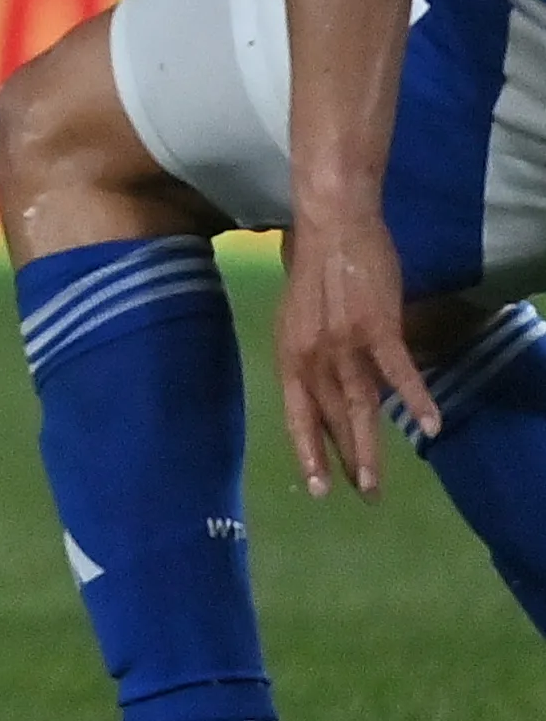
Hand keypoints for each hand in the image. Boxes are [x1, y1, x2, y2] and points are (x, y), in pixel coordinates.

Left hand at [276, 208, 438, 498]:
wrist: (331, 224)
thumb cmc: (316, 267)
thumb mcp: (297, 317)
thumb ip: (309, 353)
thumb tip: (321, 385)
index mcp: (289, 353)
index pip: (297, 414)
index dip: (308, 451)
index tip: (318, 488)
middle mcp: (311, 354)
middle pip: (330, 418)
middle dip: (344, 461)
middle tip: (360, 496)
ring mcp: (344, 343)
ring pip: (359, 406)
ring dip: (370, 447)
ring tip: (377, 484)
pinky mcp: (377, 328)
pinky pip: (399, 372)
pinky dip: (416, 399)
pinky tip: (431, 425)